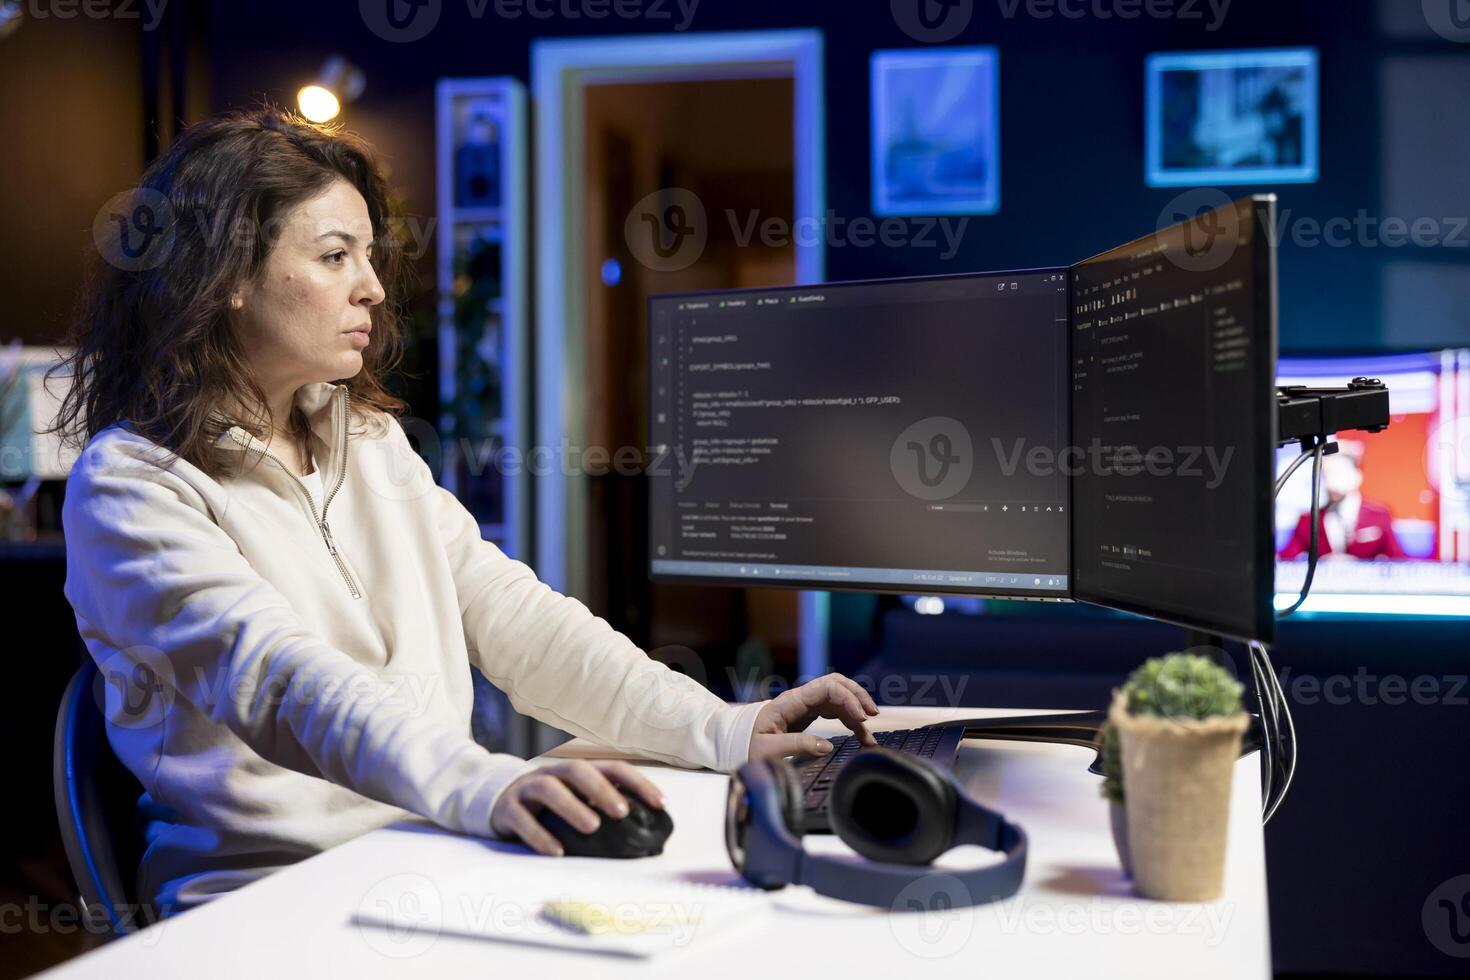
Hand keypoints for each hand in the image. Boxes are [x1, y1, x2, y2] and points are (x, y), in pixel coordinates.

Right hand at [490, 759, 665, 856]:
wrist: (493, 800)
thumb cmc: (546, 805)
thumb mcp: (573, 799)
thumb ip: (599, 807)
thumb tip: (642, 829)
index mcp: (576, 772)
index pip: (612, 768)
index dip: (637, 782)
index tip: (660, 803)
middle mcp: (552, 774)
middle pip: (577, 771)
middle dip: (602, 790)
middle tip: (621, 812)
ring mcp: (527, 789)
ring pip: (549, 789)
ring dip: (572, 806)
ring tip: (592, 827)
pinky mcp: (507, 809)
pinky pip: (522, 819)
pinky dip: (539, 835)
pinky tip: (556, 851)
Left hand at [747, 671, 880, 761]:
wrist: (731, 740)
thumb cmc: (745, 744)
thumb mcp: (766, 750)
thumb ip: (796, 746)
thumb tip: (826, 747)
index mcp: (791, 702)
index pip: (826, 687)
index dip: (848, 698)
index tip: (861, 718)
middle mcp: (800, 699)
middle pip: (836, 684)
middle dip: (857, 696)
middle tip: (873, 715)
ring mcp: (805, 705)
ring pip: (838, 697)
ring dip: (856, 711)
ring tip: (869, 736)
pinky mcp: (807, 714)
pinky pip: (834, 710)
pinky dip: (849, 720)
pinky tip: (858, 735)